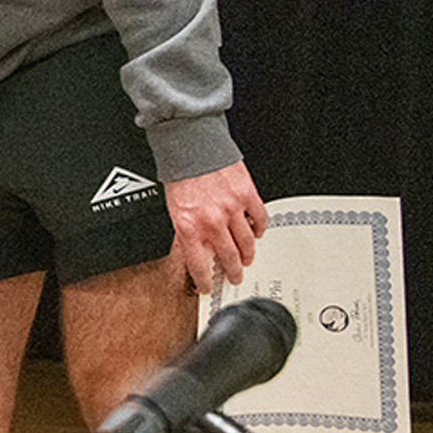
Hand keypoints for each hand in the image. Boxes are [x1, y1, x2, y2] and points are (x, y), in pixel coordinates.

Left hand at [165, 160, 268, 293]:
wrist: (191, 145)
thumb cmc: (179, 172)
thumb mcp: (173, 208)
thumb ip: (186, 228)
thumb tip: (197, 246)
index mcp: (188, 226)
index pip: (198, 265)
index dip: (204, 281)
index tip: (207, 287)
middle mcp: (211, 222)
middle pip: (228, 257)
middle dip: (232, 272)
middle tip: (235, 277)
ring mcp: (231, 210)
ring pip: (246, 242)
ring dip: (248, 254)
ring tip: (247, 259)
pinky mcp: (247, 196)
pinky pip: (259, 219)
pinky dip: (259, 228)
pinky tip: (257, 232)